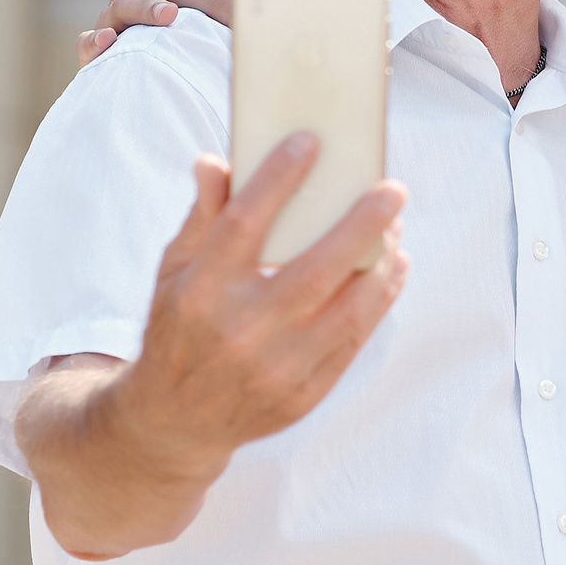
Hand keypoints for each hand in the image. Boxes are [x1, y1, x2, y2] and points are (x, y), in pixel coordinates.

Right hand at [19, 134, 409, 556]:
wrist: (170, 422)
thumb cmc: (177, 329)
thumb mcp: (173, 272)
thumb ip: (201, 218)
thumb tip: (218, 161)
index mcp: (199, 292)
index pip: (242, 225)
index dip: (277, 179)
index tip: (310, 142)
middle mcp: (237, 331)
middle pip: (313, 269)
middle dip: (360, 225)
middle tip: (392, 190)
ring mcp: (272, 369)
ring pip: (346, 310)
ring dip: (380, 266)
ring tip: (395, 232)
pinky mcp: (300, 397)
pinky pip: (352, 342)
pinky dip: (377, 304)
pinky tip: (389, 272)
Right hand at [77, 0, 236, 67]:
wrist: (171, 91)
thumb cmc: (209, 47)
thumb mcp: (224, 19)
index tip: (244, 2)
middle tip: (226, 9)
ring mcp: (115, 21)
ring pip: (121, 3)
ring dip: (145, 7)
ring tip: (169, 16)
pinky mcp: (98, 53)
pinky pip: (87, 42)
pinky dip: (95, 41)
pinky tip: (110, 41)